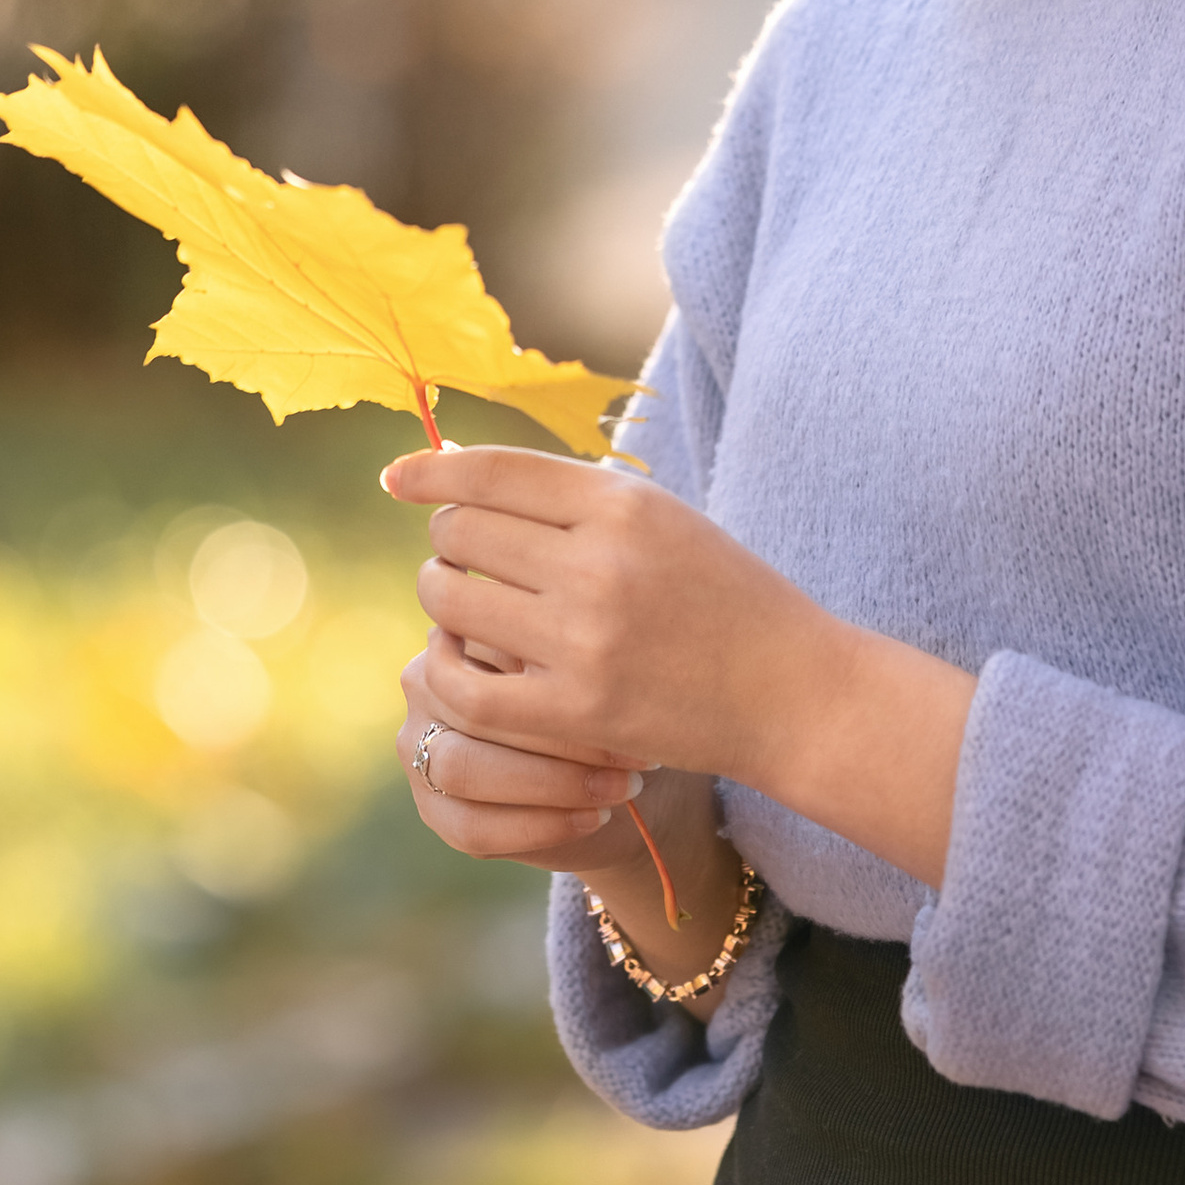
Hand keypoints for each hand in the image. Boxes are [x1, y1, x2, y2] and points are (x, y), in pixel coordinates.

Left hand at [381, 441, 979, 894]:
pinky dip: (448, 666)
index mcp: (624, 504)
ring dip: (443, 597)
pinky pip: (467, 684)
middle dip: (447, 538)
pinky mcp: (574, 713)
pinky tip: (458, 659)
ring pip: (453, 602)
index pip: (496, 472)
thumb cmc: (721, 594)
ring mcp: (583, 642)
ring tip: (461, 602)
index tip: (396, 477)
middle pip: (464, 532)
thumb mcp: (661, 519)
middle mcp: (599, 564)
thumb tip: (460, 475)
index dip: (433, 470)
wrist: (788, 689)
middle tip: (459, 552)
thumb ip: (573, 498)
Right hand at [397, 652, 644, 874]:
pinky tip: (592, 817)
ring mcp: (419, 749)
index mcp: (458, 629)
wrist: (612, 767)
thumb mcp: (590, 666)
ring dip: (551, 785)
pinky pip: (471, 828)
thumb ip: (561, 657)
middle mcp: (424, 684)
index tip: (628, 701)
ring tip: (618, 788)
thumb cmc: (604, 698)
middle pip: (475, 713)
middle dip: (562, 739)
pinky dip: (538, 827)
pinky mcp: (435, 810)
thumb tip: (557, 668)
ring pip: (464, 771)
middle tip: (633, 758)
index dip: (556, 684)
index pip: (491, 654)